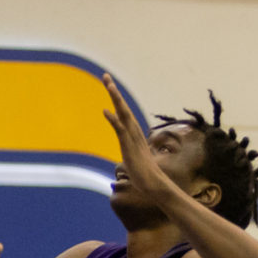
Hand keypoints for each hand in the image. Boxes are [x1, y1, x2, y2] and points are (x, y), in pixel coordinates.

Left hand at [101, 77, 179, 214]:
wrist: (152, 182)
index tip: (109, 85)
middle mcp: (133, 131)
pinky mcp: (128, 146)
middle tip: (105, 75)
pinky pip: (120, 130)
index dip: (116, 98)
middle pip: (123, 106)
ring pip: (123, 113)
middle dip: (113, 91)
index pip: (123, 111)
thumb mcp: (133, 158)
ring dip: (116, 99)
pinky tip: (105, 111)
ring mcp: (132, 137)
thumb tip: (129, 152)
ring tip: (108, 84)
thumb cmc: (144, 173)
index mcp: (133, 133)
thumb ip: (130, 151)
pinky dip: (113, 119)